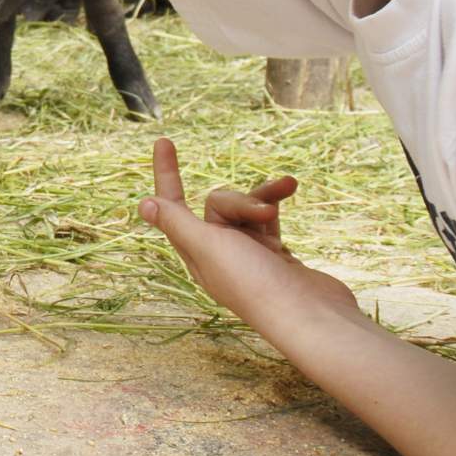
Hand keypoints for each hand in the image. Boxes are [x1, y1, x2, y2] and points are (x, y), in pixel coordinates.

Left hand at [137, 136, 359, 327]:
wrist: (310, 315)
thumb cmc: (254, 283)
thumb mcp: (209, 247)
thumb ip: (178, 223)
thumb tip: (144, 204)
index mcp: (195, 253)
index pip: (172, 206)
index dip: (166, 174)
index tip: (163, 140)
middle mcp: (217, 253)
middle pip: (218, 203)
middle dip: (240, 200)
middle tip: (263, 214)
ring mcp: (248, 253)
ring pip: (246, 207)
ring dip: (263, 197)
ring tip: (286, 191)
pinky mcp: (274, 253)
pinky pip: (268, 215)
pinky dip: (276, 201)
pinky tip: (290, 188)